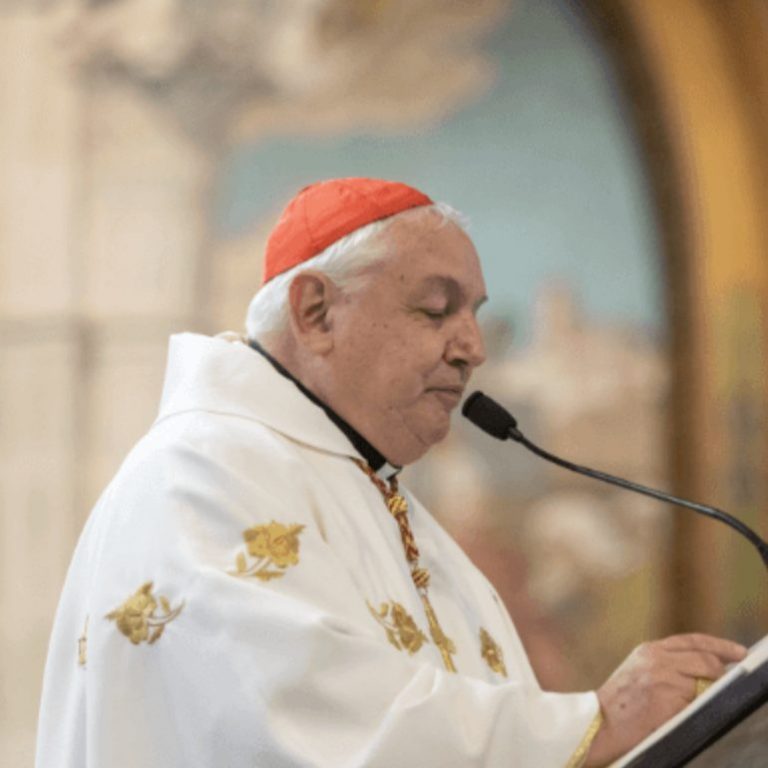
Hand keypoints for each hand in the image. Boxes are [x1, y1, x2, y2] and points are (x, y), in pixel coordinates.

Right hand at [584, 633, 746, 766]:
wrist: (599, 721)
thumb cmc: (621, 701)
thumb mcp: (639, 670)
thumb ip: (666, 663)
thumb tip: (706, 668)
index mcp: (649, 649)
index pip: (693, 640)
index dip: (720, 645)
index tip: (740, 652)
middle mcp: (656, 659)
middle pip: (705, 659)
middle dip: (719, 672)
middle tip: (725, 683)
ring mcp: (661, 678)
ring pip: (704, 681)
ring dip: (705, 693)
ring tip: (693, 703)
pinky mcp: (666, 699)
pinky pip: (695, 702)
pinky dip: (695, 708)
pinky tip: (681, 713)